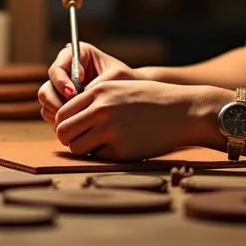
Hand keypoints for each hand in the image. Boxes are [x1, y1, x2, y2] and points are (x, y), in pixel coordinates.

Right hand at [38, 42, 139, 126]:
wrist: (134, 96)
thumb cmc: (128, 81)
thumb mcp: (116, 77)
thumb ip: (96, 83)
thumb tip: (75, 95)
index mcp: (77, 54)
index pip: (58, 67)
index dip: (61, 81)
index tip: (73, 93)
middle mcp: (65, 71)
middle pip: (47, 87)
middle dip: (57, 102)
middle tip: (73, 111)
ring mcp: (61, 89)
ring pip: (46, 103)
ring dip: (58, 114)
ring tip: (78, 120)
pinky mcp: (62, 105)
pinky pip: (51, 115)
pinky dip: (60, 122)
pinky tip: (78, 126)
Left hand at [52, 80, 210, 160]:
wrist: (183, 111)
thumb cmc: (151, 99)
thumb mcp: (120, 87)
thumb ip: (94, 98)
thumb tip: (66, 117)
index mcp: (99, 92)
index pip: (62, 112)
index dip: (65, 123)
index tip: (74, 128)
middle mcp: (101, 110)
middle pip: (64, 132)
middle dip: (69, 138)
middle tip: (81, 140)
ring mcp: (112, 131)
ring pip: (77, 148)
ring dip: (83, 149)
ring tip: (98, 145)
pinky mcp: (122, 151)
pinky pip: (98, 158)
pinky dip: (102, 156)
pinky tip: (117, 147)